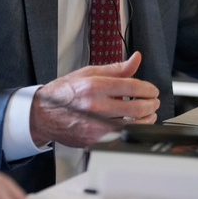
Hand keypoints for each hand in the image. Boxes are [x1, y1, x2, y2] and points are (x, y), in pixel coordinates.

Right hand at [30, 52, 159, 147]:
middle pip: (137, 107)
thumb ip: (116, 68)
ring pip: (133, 125)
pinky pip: (122, 136)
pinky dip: (133, 130)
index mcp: (95, 86)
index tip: (152, 89)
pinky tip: (135, 124)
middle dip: (152, 104)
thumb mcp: (89, 72)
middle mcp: (96, 105)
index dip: (148, 88)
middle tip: (154, 101)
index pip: (132, 86)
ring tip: (149, 113)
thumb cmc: (65, 92)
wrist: (44, 114)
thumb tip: (136, 59)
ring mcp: (95, 125)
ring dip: (147, 119)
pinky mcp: (95, 139)